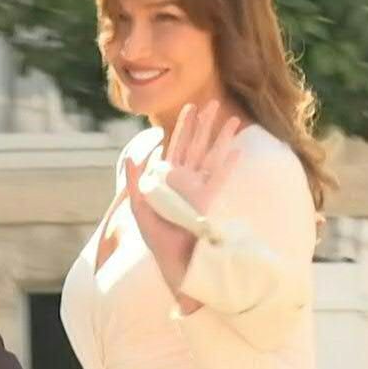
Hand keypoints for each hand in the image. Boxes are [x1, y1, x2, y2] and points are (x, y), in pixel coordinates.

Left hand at [126, 100, 242, 310]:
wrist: (174, 265)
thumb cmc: (156, 241)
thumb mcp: (139, 208)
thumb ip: (135, 180)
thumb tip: (131, 155)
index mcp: (168, 180)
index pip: (176, 147)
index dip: (183, 127)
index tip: (190, 107)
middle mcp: (186, 182)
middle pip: (196, 146)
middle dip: (204, 125)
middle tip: (212, 103)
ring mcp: (200, 191)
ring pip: (211, 157)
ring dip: (220, 138)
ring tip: (231, 119)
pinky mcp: (209, 202)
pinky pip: (220, 178)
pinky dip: (227, 163)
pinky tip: (236, 148)